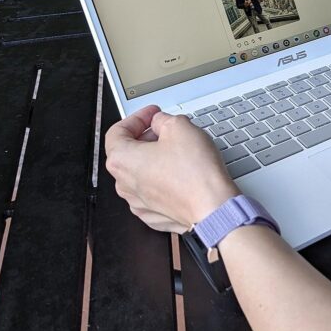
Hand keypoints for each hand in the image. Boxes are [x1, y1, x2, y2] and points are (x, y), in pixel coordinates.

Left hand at [105, 105, 239, 232]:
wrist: (213, 208)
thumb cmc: (195, 173)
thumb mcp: (180, 127)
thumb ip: (163, 119)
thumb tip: (161, 122)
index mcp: (122, 160)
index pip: (117, 131)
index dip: (136, 118)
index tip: (152, 115)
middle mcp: (124, 184)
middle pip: (127, 153)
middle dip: (146, 138)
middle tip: (166, 130)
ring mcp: (138, 203)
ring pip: (140, 174)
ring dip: (154, 160)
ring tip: (177, 152)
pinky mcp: (154, 215)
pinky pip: (153, 192)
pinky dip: (163, 180)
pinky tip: (181, 174)